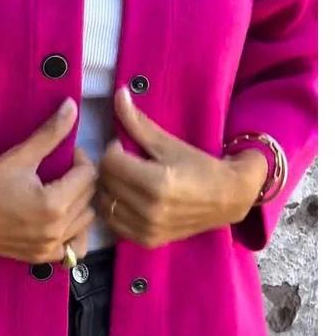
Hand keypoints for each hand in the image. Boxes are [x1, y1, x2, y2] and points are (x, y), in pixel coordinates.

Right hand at [0, 98, 95, 263]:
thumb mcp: (19, 156)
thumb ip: (50, 133)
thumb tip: (73, 106)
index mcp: (55, 204)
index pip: (88, 175)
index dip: (79, 159)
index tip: (65, 154)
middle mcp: (57, 229)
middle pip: (89, 197)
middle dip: (79, 179)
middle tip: (61, 170)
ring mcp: (50, 247)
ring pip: (86, 220)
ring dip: (79, 204)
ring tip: (60, 191)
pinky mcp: (42, 257)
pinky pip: (73, 248)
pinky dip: (72, 232)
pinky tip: (59, 220)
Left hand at [95, 86, 267, 246]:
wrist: (229, 198)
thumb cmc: (200, 166)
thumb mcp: (169, 143)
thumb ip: (139, 123)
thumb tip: (119, 94)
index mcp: (157, 183)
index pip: (110, 162)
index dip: (113, 150)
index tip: (125, 147)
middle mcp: (150, 210)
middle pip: (105, 183)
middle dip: (110, 168)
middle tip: (123, 161)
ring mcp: (148, 230)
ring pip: (105, 204)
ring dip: (109, 189)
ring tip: (125, 179)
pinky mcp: (147, 241)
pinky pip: (114, 224)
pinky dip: (115, 210)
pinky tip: (128, 199)